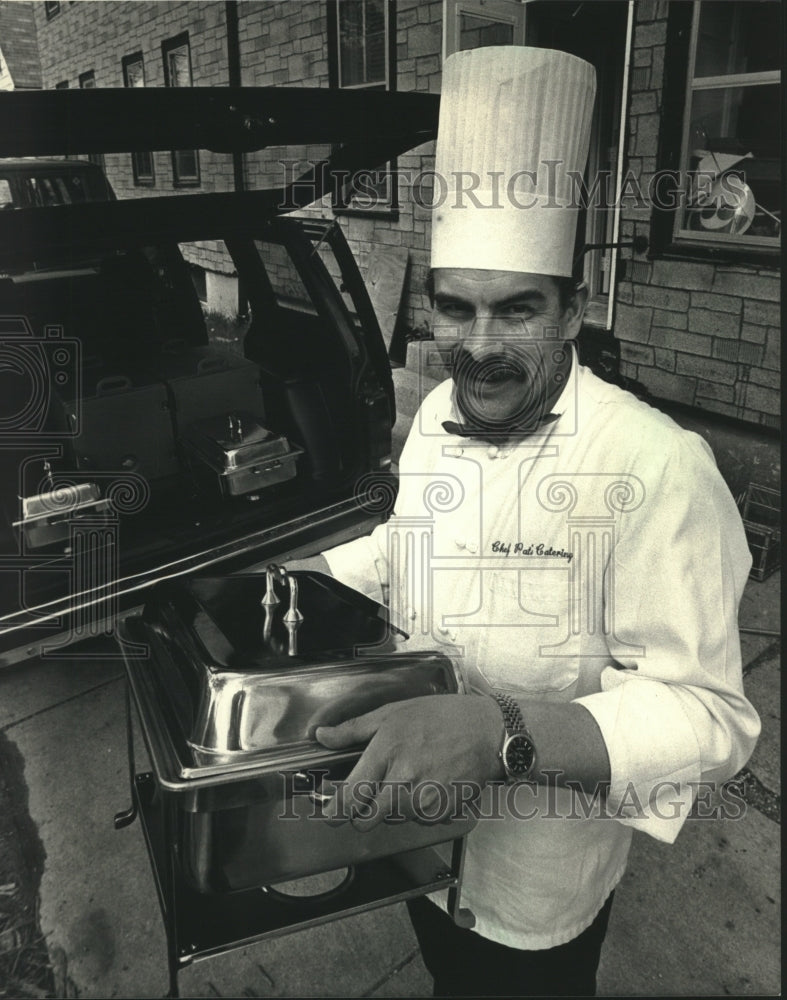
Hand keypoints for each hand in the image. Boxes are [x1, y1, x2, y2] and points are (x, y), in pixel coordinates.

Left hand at [315, 694, 503, 828]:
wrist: (487, 731)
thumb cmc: (441, 717)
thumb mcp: (392, 712)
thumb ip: (352, 729)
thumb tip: (321, 736)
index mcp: (386, 752)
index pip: (350, 797)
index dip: (334, 811)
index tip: (330, 813)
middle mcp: (403, 780)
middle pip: (367, 819)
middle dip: (362, 813)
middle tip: (370, 797)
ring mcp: (424, 799)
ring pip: (393, 821)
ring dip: (393, 809)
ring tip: (408, 780)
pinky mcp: (443, 811)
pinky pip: (419, 821)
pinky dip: (418, 810)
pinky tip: (427, 786)